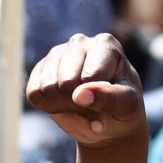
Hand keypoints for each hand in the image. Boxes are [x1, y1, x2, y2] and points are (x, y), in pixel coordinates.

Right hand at [27, 34, 145, 150]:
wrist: (109, 120)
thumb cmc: (124, 108)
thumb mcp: (128, 106)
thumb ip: (110, 98)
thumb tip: (80, 94)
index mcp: (105, 44)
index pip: (90, 77)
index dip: (96, 98)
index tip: (110, 100)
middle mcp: (79, 42)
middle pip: (65, 82)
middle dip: (78, 103)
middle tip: (92, 104)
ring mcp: (57, 53)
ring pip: (47, 88)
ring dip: (62, 105)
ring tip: (79, 103)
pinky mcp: (40, 69)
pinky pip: (33, 93)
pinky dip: (48, 106)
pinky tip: (63, 102)